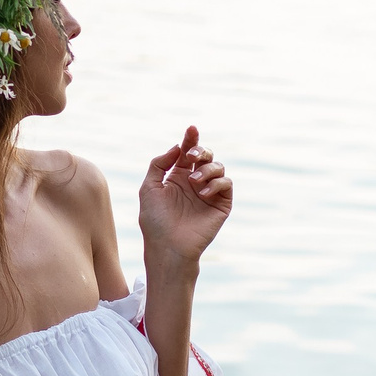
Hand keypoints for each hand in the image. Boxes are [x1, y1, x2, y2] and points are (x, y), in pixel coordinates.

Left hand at [136, 125, 232, 270]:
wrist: (167, 246)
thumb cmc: (155, 221)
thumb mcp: (149, 188)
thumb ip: (159, 164)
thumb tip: (177, 148)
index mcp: (178, 177)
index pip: (187, 153)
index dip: (190, 139)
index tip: (191, 128)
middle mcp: (195, 182)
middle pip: (206, 156)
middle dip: (201, 150)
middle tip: (192, 155)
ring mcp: (209, 193)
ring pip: (218, 167)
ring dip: (206, 169)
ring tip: (193, 183)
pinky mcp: (221, 205)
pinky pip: (226, 184)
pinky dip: (216, 183)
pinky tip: (202, 193)